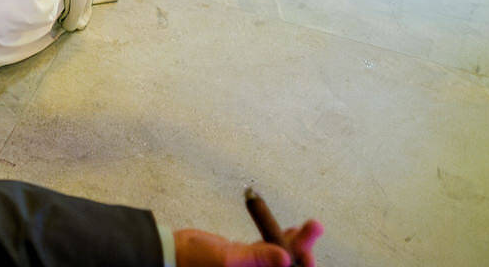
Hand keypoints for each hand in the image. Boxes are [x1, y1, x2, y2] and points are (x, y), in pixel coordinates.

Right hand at [175, 220, 323, 266]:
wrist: (174, 251)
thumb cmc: (194, 261)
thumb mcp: (227, 259)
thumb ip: (256, 258)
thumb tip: (285, 257)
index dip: (303, 266)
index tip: (307, 250)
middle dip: (303, 250)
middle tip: (314, 226)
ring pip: (283, 257)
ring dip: (296, 242)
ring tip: (311, 225)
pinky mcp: (249, 258)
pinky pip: (271, 250)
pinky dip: (282, 238)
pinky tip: (292, 229)